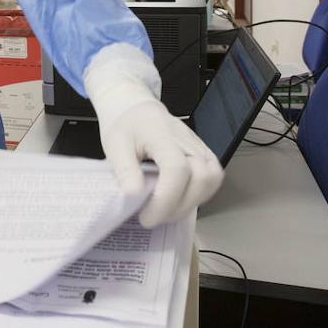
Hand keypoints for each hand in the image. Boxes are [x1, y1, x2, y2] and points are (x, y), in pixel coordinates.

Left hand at [87, 45, 223, 227]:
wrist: (137, 111)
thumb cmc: (126, 127)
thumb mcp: (114, 146)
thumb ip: (124, 171)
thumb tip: (134, 197)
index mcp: (162, 134)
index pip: (177, 169)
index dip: (165, 199)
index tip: (145, 217)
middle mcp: (188, 140)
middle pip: (200, 178)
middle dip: (176, 207)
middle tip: (152, 217)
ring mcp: (200, 147)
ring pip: (211, 181)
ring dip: (189, 204)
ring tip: (164, 210)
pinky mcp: (206, 155)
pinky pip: (213, 180)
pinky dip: (198, 196)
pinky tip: (177, 201)